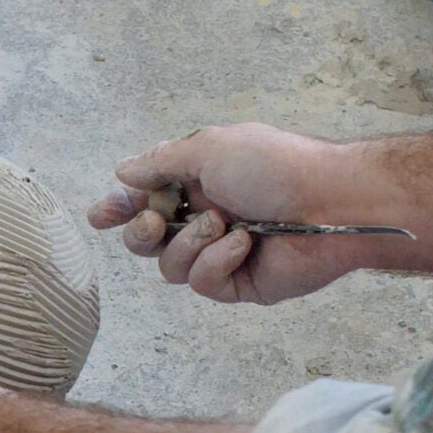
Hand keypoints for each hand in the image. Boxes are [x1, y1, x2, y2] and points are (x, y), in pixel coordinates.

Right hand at [88, 124, 404, 303]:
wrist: (331, 203)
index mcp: (198, 182)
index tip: (101, 216)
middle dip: (141, 233)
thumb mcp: (210, 149)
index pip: (144, 199)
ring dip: (188, 244)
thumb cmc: (276, 166)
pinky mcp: (238, 284)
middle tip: (153, 223)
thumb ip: (161, 163)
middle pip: (145, 241)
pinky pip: (203, 283)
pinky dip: (217, 261)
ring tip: (222, 225)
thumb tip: (122, 171)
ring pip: (169, 267)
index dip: (118, 208)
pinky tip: (244, 245)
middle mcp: (204, 218)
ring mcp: (220, 254)